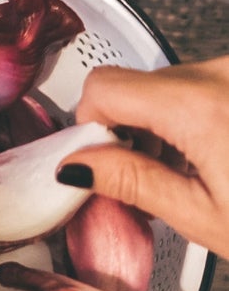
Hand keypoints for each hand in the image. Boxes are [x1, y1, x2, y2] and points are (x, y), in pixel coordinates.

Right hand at [67, 59, 228, 257]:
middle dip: (128, 128)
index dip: (90, 124)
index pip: (103, 87)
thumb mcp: (206, 217)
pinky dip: (191, 115)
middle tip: (147, 177)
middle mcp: (217, 73)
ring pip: (164, 84)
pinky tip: (212, 154)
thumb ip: (132, 182)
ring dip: (161, 122)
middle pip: (133, 84)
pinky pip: (197, 84)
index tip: (101, 160)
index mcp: (198, 105)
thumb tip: (76, 166)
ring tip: (190, 172)